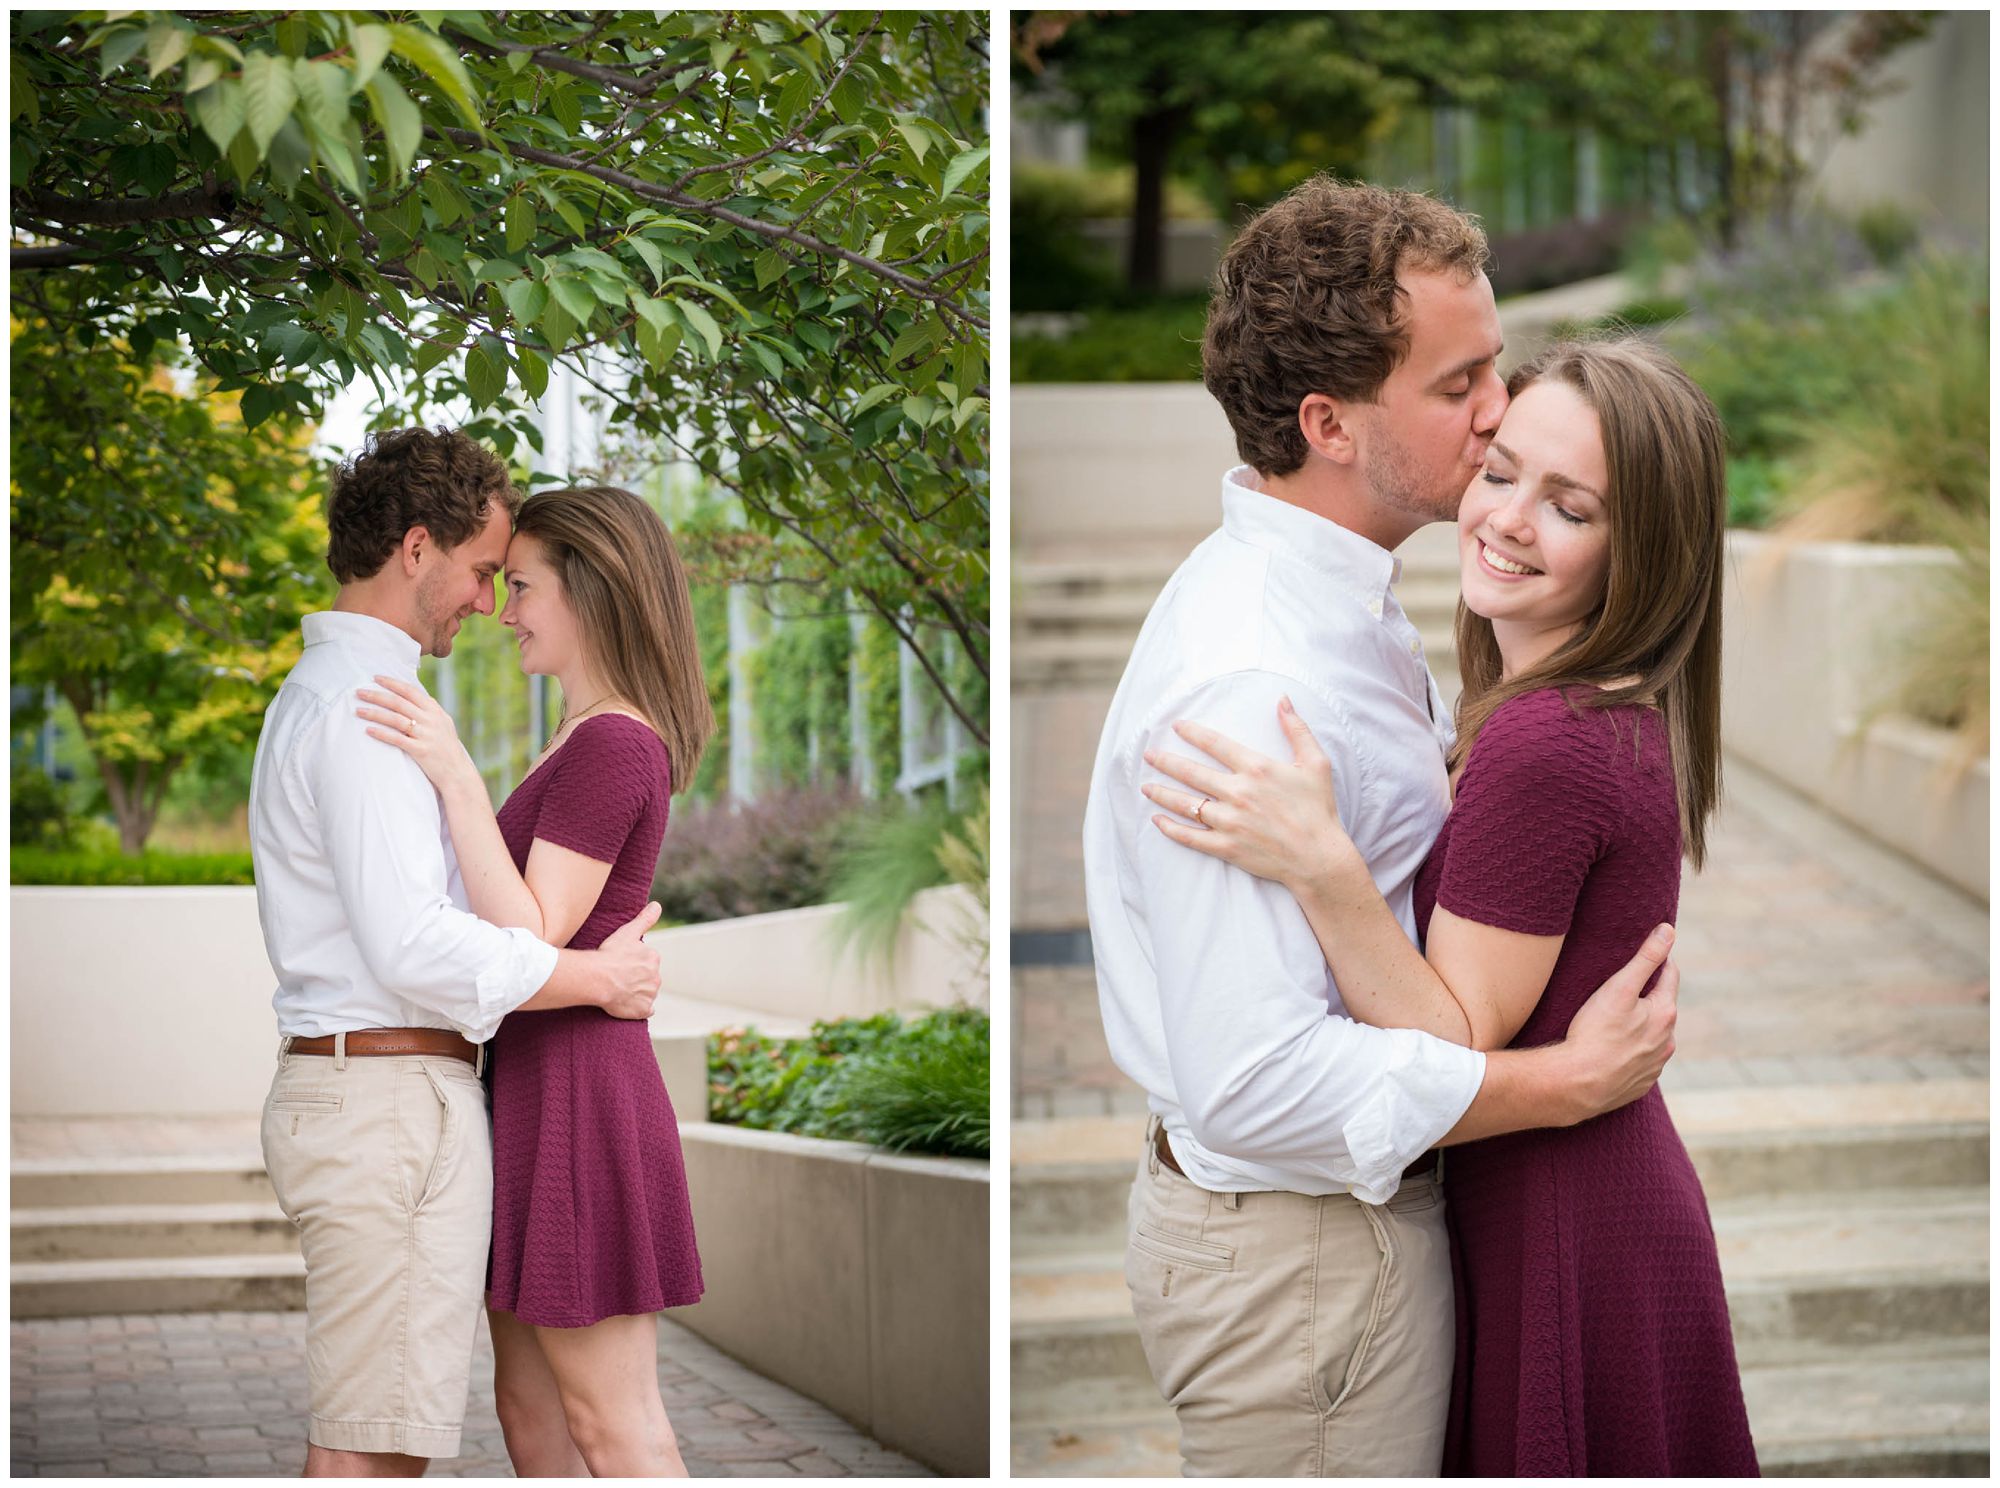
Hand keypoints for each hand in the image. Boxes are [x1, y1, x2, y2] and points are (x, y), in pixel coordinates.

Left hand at [356, 675, 476, 793]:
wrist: (457, 772)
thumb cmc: (448, 748)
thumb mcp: (444, 724)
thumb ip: (431, 710)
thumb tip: (420, 695)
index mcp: (435, 711)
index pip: (411, 691)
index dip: (392, 683)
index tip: (375, 678)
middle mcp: (431, 720)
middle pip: (399, 703)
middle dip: (377, 696)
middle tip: (358, 692)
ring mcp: (426, 735)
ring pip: (396, 719)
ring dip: (375, 714)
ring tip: (358, 711)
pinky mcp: (421, 751)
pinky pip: (397, 739)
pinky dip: (382, 734)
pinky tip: (369, 730)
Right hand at [594, 900, 661, 1019]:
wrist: (598, 978)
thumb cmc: (611, 954)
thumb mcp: (628, 932)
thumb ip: (645, 919)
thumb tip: (657, 905)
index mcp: (653, 959)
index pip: (647, 961)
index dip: (633, 962)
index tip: (621, 963)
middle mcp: (656, 978)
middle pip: (647, 978)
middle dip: (636, 978)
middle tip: (618, 977)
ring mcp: (650, 995)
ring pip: (646, 994)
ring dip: (637, 993)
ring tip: (618, 990)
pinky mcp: (643, 1011)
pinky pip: (644, 1011)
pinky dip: (638, 1009)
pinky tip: (626, 1005)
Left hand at [1141, 697, 1360, 887]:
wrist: (1319, 857)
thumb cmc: (1319, 809)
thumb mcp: (1316, 763)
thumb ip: (1297, 729)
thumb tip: (1283, 699)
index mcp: (1256, 768)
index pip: (1215, 743)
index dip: (1192, 733)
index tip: (1176, 726)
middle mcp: (1238, 792)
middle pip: (1191, 772)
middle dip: (1165, 761)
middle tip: (1148, 755)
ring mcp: (1229, 821)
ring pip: (1185, 804)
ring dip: (1161, 793)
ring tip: (1145, 786)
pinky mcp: (1227, 847)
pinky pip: (1190, 837)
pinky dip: (1171, 829)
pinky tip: (1157, 821)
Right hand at [1558, 923, 1678, 1121]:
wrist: (1576, 1084)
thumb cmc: (1595, 1033)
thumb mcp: (1619, 988)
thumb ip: (1646, 958)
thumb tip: (1669, 931)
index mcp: (1665, 1014)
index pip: (1670, 976)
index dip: (1658, 961)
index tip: (1646, 952)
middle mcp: (1667, 1041)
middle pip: (1662, 1007)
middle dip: (1648, 996)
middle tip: (1622, 987)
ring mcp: (1655, 1066)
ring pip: (1652, 1037)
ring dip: (1641, 1026)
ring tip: (1615, 1020)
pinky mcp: (1640, 1084)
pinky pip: (1641, 1062)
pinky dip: (1631, 1052)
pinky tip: (1612, 1050)